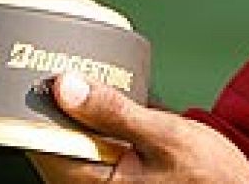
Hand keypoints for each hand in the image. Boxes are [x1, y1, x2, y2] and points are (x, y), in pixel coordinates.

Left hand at [28, 73, 248, 182]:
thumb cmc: (206, 172)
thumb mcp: (164, 133)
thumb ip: (114, 111)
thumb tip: (68, 87)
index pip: (45, 146)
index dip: (42, 109)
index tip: (45, 77)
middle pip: (54, 145)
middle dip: (61, 109)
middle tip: (72, 74)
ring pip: (70, 146)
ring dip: (77, 117)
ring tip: (91, 89)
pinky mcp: (110, 179)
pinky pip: (87, 151)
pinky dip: (92, 128)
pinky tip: (106, 110)